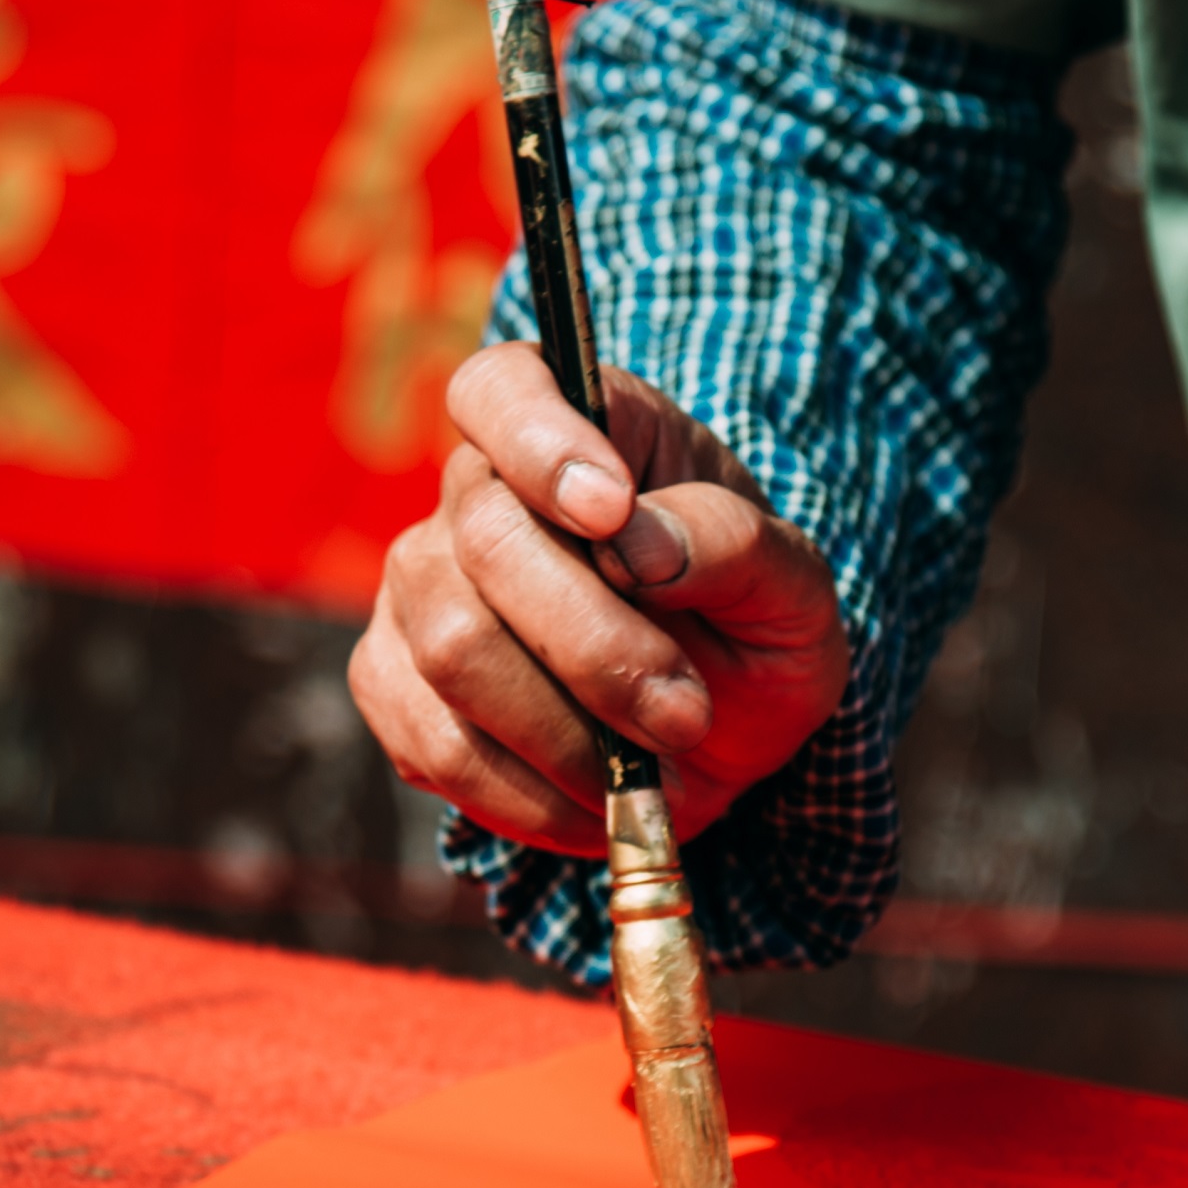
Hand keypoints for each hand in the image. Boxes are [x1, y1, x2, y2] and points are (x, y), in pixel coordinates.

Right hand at [350, 344, 850, 856]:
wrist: (716, 732)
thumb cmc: (754, 631)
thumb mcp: (794, 589)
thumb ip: (736, 546)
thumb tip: (638, 542)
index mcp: (582, 427)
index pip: (502, 388)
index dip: (538, 440)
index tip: (611, 510)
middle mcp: (476, 491)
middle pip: (485, 543)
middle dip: (596, 649)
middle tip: (687, 717)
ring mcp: (419, 585)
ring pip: (454, 653)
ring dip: (569, 737)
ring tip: (654, 773)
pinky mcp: (392, 683)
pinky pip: (433, 744)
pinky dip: (527, 795)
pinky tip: (593, 799)